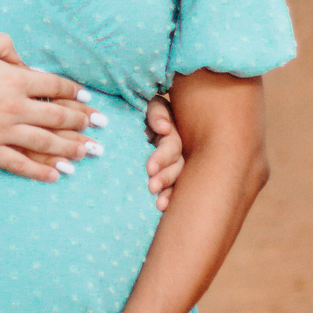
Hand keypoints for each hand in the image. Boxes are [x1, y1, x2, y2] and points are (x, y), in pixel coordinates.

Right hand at [0, 33, 103, 182]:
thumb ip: (7, 46)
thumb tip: (24, 61)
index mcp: (16, 79)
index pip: (56, 87)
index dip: (75, 93)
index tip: (87, 100)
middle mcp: (16, 107)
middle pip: (58, 117)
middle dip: (82, 123)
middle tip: (99, 129)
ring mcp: (3, 132)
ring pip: (46, 143)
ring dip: (71, 149)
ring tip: (87, 153)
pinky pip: (20, 164)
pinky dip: (40, 171)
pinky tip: (56, 175)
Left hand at [144, 95, 183, 211]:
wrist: (134, 115)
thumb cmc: (142, 108)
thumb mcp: (149, 104)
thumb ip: (156, 113)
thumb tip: (164, 129)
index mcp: (172, 131)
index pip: (172, 146)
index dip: (162, 157)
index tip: (149, 169)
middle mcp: (177, 149)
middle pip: (178, 165)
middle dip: (166, 178)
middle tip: (152, 188)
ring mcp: (173, 163)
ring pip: (177, 179)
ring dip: (169, 191)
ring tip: (159, 204)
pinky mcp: (166, 173)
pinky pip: (172, 187)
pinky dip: (169, 197)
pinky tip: (163, 208)